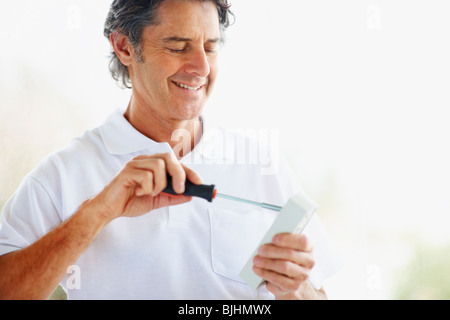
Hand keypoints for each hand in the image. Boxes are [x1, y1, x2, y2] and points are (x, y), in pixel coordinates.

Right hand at [87, 152, 202, 221]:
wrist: (109, 210)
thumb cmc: (130, 202)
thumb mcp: (157, 201)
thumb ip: (172, 197)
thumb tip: (190, 195)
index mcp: (152, 164)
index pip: (174, 162)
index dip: (188, 171)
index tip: (199, 182)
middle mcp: (144, 160)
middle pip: (168, 157)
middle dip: (179, 174)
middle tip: (180, 189)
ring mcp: (135, 164)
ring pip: (158, 166)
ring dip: (159, 184)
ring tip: (151, 193)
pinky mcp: (127, 171)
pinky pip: (146, 175)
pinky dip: (147, 187)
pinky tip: (139, 192)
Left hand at [252, 233, 320, 299]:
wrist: (287, 279)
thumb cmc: (283, 258)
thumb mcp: (283, 247)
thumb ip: (279, 242)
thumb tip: (267, 241)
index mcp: (308, 248)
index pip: (303, 241)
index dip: (287, 239)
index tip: (274, 238)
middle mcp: (309, 262)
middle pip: (291, 254)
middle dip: (272, 251)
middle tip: (260, 250)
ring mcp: (303, 275)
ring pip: (284, 267)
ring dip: (267, 262)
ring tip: (256, 260)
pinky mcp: (294, 286)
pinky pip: (277, 279)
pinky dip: (265, 273)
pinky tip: (257, 269)